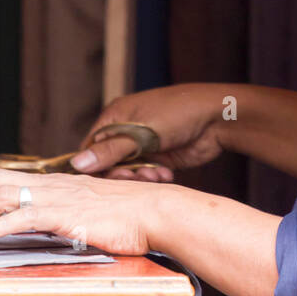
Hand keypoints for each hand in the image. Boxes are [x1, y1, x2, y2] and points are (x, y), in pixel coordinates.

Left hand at [0, 168, 164, 254]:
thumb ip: (71, 212)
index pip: (9, 177)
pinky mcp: (65, 214)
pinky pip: (23, 216)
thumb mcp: (94, 209)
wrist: (156, 210)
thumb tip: (56, 224)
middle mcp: (54, 184)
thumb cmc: (133, 215)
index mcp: (60, 183)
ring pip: (3, 195)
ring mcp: (58, 198)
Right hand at [72, 83, 227, 179]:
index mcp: (116, 116)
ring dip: (139, 178)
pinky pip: (146, 175)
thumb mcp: (141, 133)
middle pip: (108, 164)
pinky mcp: (159, 157)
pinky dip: (153, 178)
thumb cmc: (179, 113)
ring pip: (128, 172)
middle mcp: (126, 131)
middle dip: (121, 175)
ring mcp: (143, 144)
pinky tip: (166, 175)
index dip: (94, 167)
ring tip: (156, 175)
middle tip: (137, 177)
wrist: (218, 118)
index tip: (101, 182)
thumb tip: (78, 163)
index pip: (91, 147)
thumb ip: (110, 151)